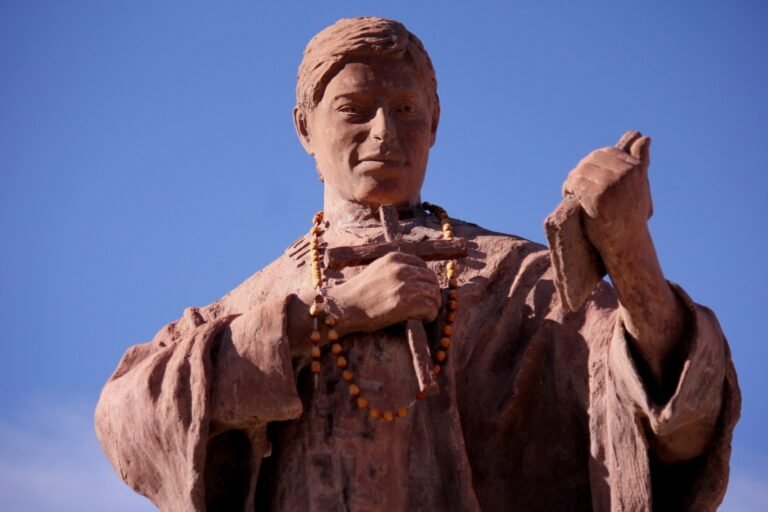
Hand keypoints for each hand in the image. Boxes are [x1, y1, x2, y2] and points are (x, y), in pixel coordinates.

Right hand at [329, 251, 441, 334]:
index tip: (423, 292)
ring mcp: (404, 286)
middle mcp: (401, 268)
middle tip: (428, 306)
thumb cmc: (358, 292)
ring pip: (434, 293)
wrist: (344, 307)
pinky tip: (423, 320)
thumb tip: (416, 275)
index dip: (426, 281)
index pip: (423, 266)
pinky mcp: (405, 304)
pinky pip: (430, 307)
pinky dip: (430, 315)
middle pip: (431, 279)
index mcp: (394, 258)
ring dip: (433, 305)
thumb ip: (395, 268)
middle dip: (432, 293)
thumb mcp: (376, 269)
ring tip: (426, 314)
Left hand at [562, 135, 651, 256]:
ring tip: (571, 190)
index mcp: (635, 169)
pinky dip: (568, 188)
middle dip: (581, 170)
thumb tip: (645, 137)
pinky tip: (569, 196)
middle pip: (591, 160)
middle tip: (574, 183)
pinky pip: (575, 183)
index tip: (587, 174)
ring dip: (572, 180)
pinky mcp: (595, 196)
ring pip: (581, 171)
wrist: (626, 243)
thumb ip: (641, 161)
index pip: (607, 153)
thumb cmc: (632, 215)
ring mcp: (610, 184)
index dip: (593, 162)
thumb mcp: (639, 185)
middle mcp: (624, 174)